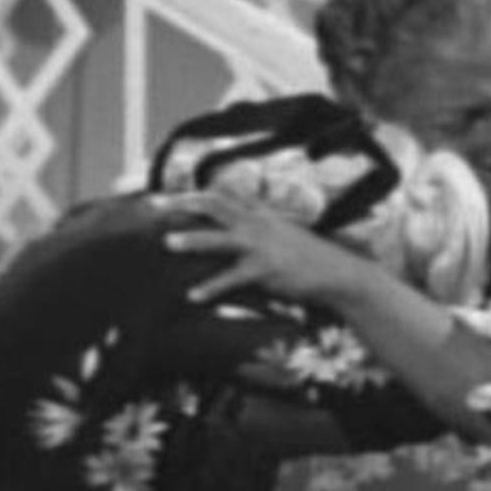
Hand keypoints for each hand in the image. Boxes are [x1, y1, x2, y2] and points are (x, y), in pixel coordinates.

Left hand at [152, 191, 366, 303]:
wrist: (337, 273)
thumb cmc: (307, 258)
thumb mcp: (281, 234)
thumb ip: (256, 229)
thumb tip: (230, 231)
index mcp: (260, 213)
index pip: (221, 197)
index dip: (192, 195)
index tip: (165, 197)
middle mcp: (258, 223)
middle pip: (215, 206)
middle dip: (183, 204)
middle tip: (153, 206)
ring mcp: (262, 245)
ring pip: (220, 237)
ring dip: (193, 239)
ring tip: (168, 242)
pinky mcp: (266, 269)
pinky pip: (232, 277)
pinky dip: (211, 286)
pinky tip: (193, 295)